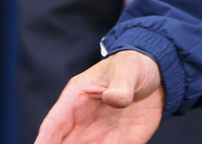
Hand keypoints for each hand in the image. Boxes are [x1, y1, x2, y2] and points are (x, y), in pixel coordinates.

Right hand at [35, 50, 165, 143]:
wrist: (157, 77)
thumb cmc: (134, 66)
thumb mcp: (128, 69)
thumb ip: (121, 84)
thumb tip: (114, 98)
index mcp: (76, 98)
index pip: (54, 123)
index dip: (44, 139)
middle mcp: (82, 121)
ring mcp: (99, 135)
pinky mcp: (120, 143)